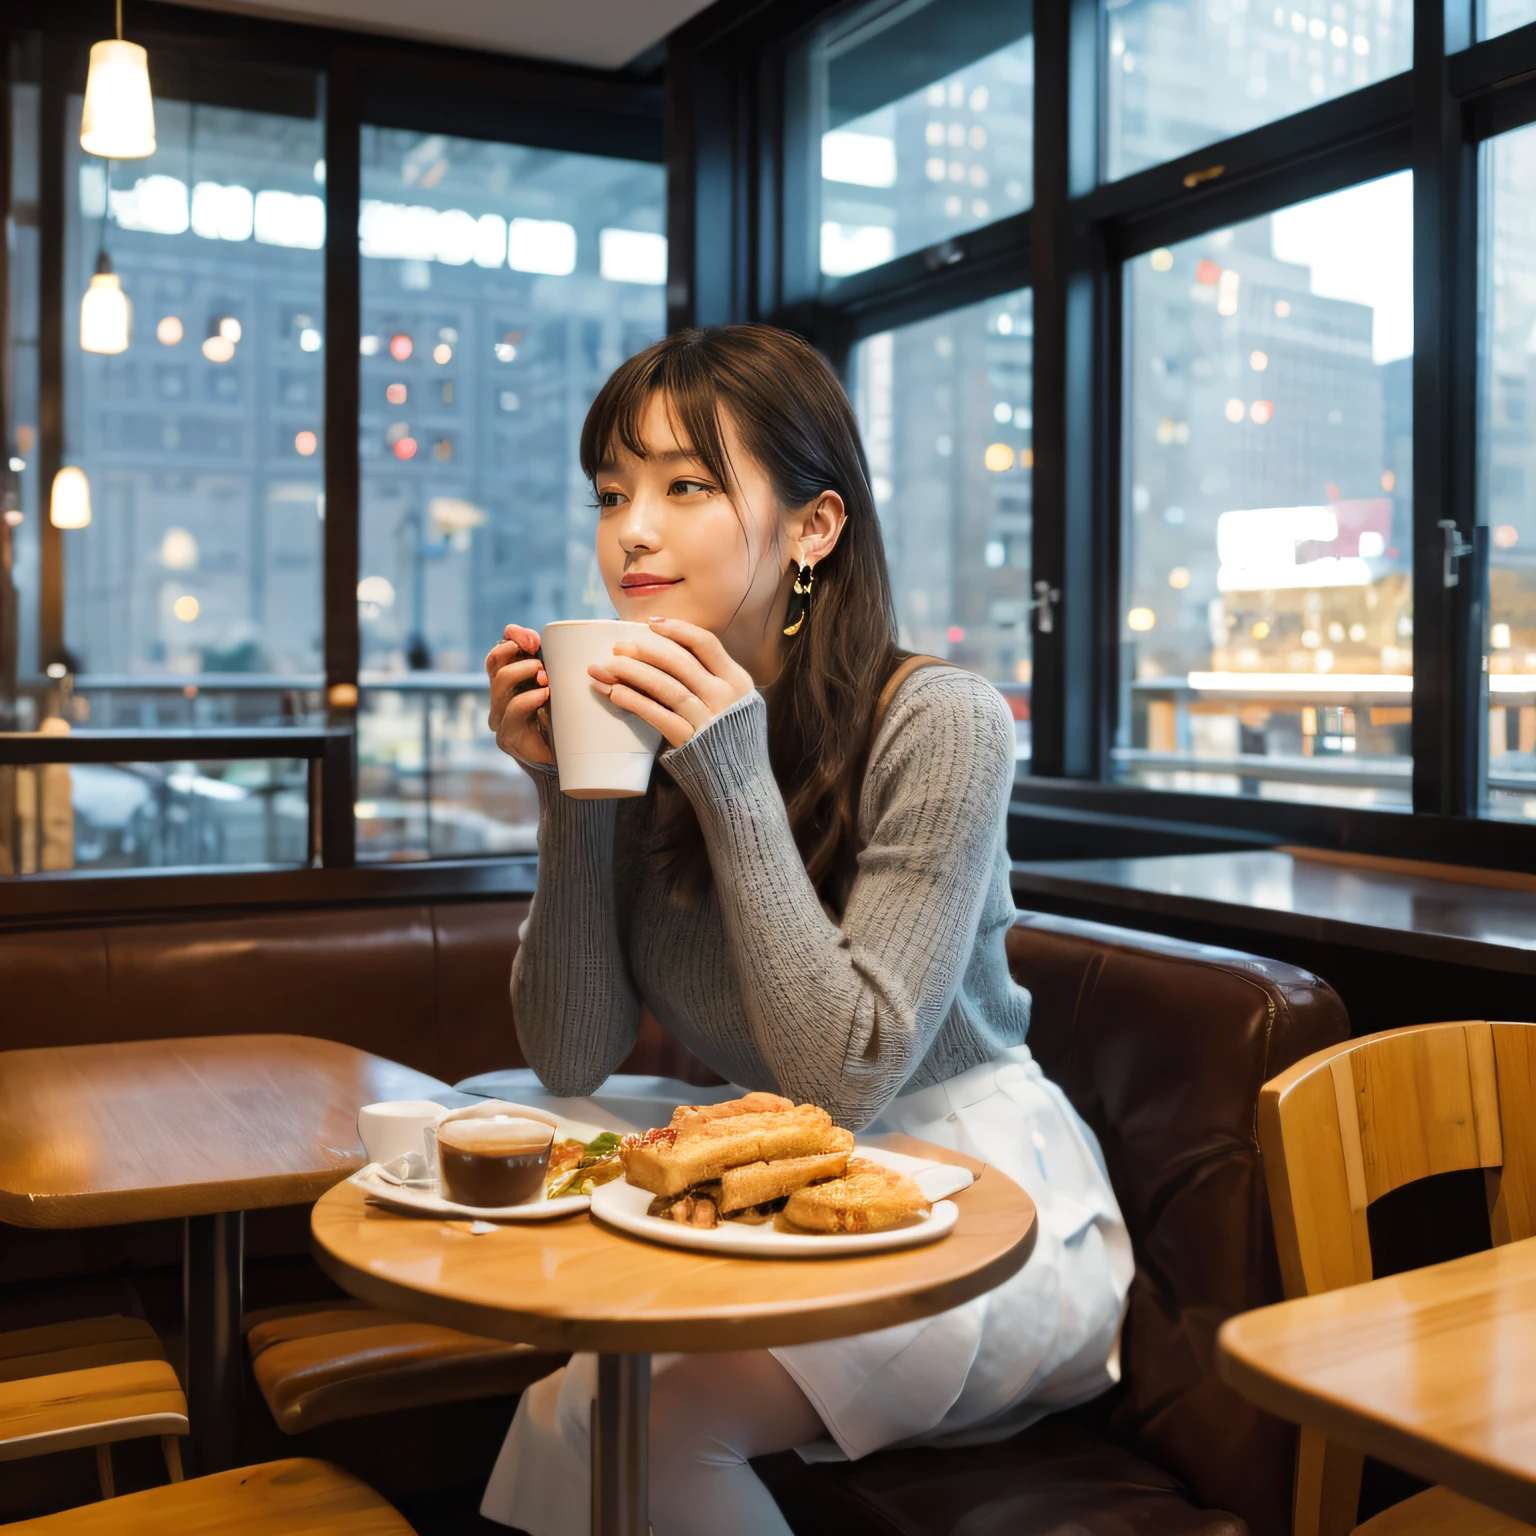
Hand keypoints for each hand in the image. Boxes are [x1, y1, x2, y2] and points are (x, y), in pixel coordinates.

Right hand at [486, 623, 552, 765]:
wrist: (563, 758)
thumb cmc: (560, 718)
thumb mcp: (552, 686)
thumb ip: (542, 662)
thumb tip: (528, 635)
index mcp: (506, 685)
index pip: (496, 657)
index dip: (510, 642)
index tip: (531, 639)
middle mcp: (498, 700)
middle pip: (496, 667)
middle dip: (519, 657)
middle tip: (541, 662)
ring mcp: (500, 719)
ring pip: (501, 684)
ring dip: (524, 673)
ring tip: (545, 678)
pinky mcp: (507, 736)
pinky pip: (513, 710)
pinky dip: (529, 698)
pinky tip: (544, 695)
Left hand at [587, 617, 753, 748]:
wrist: (742, 787)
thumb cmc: (733, 741)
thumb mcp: (738, 704)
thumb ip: (715, 681)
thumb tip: (673, 656)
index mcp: (738, 680)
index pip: (705, 643)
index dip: (676, 629)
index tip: (650, 624)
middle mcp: (724, 697)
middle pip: (679, 662)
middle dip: (644, 651)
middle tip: (618, 647)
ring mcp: (707, 720)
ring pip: (665, 686)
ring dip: (632, 673)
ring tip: (607, 668)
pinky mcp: (690, 742)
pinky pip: (657, 715)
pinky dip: (634, 702)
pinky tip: (614, 693)